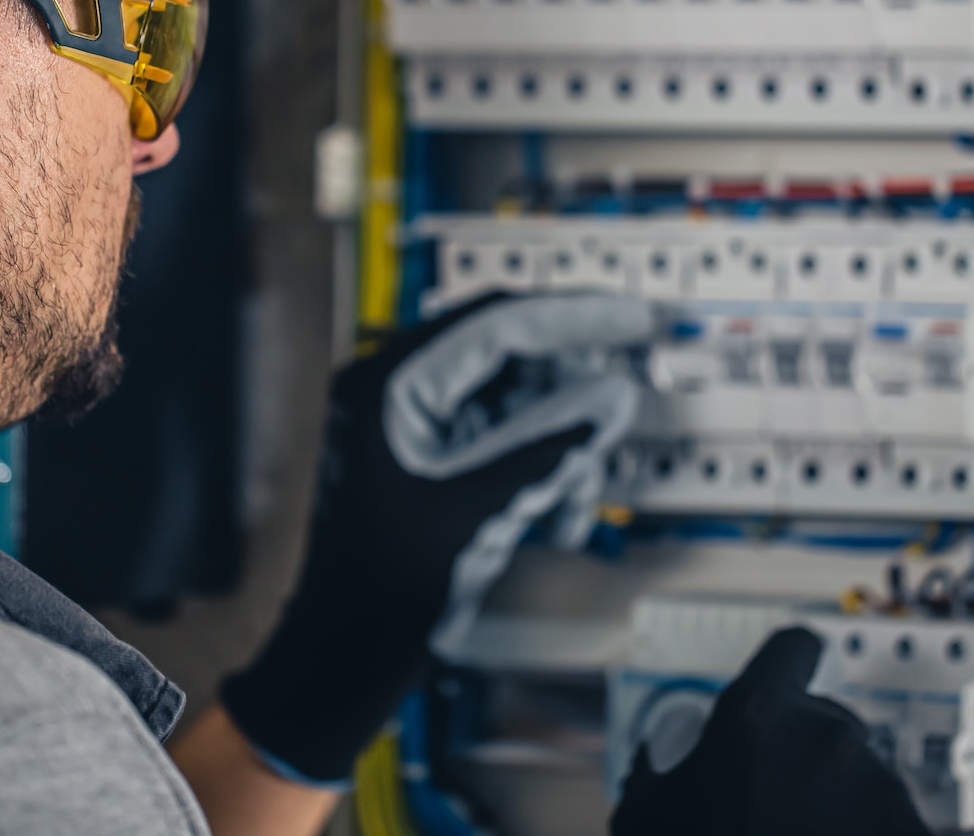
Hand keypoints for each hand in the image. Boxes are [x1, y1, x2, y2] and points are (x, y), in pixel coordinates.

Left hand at [220, 291, 653, 783]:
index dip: (573, 315)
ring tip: (574, 495)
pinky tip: (555, 514)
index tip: (630, 317)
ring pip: (515, 402)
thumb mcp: (478, 506)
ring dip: (559, 444)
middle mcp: (396, 389)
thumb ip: (547, 444)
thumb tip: (607, 396)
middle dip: (568, 395)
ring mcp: (414, 423)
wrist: (343, 657)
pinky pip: (503, 438)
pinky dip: (539, 468)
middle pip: (509, 358)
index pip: (495, 322)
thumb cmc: (379, 587)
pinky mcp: (433, 457)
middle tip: (615, 409)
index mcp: (388, 382)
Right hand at [611, 628, 933, 835]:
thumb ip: (650, 778)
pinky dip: (862, 828)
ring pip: (855, 770)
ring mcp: (875, 783)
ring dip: (831, 796)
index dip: (786, 663)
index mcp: (758, 716)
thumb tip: (651, 767)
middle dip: (800, 750)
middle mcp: (826, 737)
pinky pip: (886, 814)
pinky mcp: (908, 824)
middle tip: (772, 795)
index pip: (793, 647)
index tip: (782, 681)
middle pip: (824, 716)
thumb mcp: (649, 822)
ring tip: (799, 832)